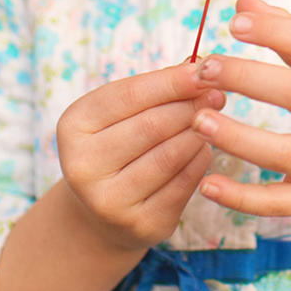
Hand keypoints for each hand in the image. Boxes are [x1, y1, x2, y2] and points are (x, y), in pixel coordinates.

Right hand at [57, 63, 224, 251]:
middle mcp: (83, 166)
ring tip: (214, 119)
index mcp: (73, 126)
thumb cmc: (117, 145)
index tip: (203, 69)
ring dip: (199, 133)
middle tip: (217, 94)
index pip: (129, 94)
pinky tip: (205, 148)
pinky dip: (200, 160)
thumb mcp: (120, 113)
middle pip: (152, 125)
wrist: (102, 213)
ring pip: (171, 155)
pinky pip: (183, 183)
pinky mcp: (140, 225)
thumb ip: (154, 88)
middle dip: (191, 105)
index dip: (170, 81)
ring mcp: (109, 201)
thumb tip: (198, 65)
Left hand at [191, 0, 290, 222]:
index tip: (234, 23)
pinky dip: (242, 198)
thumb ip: (287, 32)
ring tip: (198, 121)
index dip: (276, 31)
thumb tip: (243, 1)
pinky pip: (279, 203)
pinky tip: (207, 184)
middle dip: (247, 79)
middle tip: (205, 68)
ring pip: (285, 154)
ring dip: (238, 139)